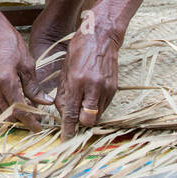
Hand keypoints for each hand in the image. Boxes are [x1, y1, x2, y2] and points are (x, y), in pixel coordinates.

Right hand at [0, 17, 51, 129]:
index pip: (19, 109)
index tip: (39, 127)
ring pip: (1, 110)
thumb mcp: (27, 64)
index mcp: (6, 81)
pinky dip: (7, 106)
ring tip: (29, 111)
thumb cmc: (9, 42)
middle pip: (9, 114)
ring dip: (15, 114)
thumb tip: (45, 102)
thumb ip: (34, 87)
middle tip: (37, 120)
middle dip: (23, 120)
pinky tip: (17, 101)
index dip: (30, 121)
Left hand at [55, 23, 123, 137]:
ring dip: (89, 114)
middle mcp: (93, 87)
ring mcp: (106, 88)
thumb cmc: (79, 50)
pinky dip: (96, 106)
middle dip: (80, 123)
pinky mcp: (114, 88)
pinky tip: (91, 95)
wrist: (101, 37)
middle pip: (88, 120)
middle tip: (75, 117)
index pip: (72, 113)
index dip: (68, 129)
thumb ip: (64, 93)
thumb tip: (62, 112)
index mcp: (77, 81)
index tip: (65, 141)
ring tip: (82, 102)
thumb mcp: (65, 70)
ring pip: (97, 115)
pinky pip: (104, 106)